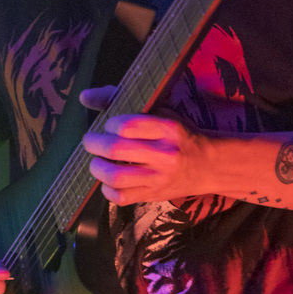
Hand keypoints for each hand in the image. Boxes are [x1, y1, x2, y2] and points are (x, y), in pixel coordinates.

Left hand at [80, 85, 214, 204]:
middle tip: (91, 142)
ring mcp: (159, 178)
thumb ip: (122, 101)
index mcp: (168, 129)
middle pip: (116, 150)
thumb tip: (85, 96)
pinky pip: (121, 197)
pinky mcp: (154, 195)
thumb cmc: (179, 135)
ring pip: (115, 176)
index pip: (127, 125)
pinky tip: (108, 181)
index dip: (110, 125)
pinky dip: (107, 189)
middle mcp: (165, 154)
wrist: (207, 166)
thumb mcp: (161, 112)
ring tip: (97, 162)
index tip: (109, 125)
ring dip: (97, 168)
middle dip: (94, 144)